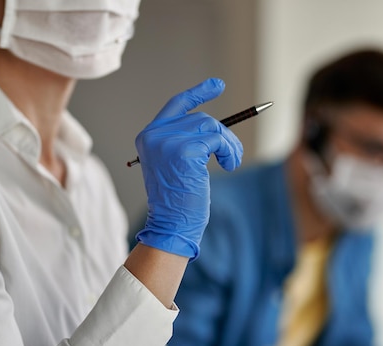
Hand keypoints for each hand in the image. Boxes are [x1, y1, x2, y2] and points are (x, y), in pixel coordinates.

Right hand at [134, 78, 242, 259]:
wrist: (171, 224)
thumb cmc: (178, 200)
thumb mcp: (176, 164)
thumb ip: (185, 141)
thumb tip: (215, 128)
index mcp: (149, 137)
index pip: (176, 104)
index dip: (198, 93)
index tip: (218, 85)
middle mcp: (154, 135)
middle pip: (200, 118)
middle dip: (223, 134)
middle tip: (234, 155)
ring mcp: (167, 141)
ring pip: (212, 126)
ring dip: (229, 144)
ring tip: (232, 162)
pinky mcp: (185, 150)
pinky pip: (218, 140)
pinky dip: (229, 151)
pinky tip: (229, 165)